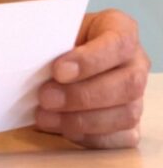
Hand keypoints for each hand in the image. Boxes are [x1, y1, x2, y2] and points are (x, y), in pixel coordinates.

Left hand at [35, 8, 149, 147]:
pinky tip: (63, 129)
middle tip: (45, 97)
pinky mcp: (131, 125)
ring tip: (45, 117)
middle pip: (127, 84)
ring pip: (125, 115)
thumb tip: (30, 57)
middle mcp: (136, 63)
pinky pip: (120, 138)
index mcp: (121, 29)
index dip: (90, 60)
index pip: (118, 43)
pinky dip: (89, 137)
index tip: (57, 70)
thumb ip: (49, 39)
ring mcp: (137, 96)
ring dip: (82, 120)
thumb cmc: (58, 39)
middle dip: (82, 95)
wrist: (58, 53)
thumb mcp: (54, 29)